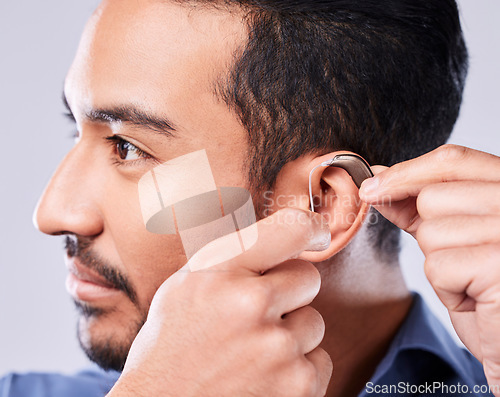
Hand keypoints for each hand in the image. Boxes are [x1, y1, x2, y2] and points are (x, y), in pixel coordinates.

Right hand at [107, 208, 332, 396]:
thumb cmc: (172, 345)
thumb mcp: (185, 285)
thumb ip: (232, 257)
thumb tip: (283, 235)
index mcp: (221, 271)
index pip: (290, 229)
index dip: (311, 228)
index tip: (317, 233)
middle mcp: (251, 303)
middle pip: (308, 277)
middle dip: (290, 292)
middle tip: (258, 315)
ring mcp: (278, 347)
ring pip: (314, 322)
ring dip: (292, 335)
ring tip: (253, 353)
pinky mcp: (299, 386)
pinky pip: (320, 360)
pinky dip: (298, 369)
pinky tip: (264, 377)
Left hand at [359, 144, 499, 392]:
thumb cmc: (488, 295)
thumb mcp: (455, 239)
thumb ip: (422, 208)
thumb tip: (377, 183)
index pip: (454, 160)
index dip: (406, 172)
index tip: (371, 187)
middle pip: (434, 197)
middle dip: (430, 233)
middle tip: (463, 262)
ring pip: (431, 231)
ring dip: (441, 265)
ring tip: (473, 282)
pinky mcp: (499, 263)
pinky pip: (438, 266)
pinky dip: (448, 290)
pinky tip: (477, 300)